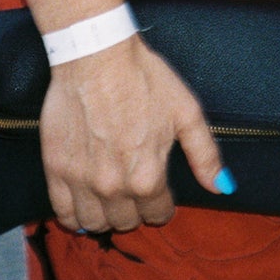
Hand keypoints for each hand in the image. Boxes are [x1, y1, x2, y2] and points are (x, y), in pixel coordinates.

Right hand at [40, 33, 225, 233]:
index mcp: (149, 176)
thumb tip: (223, 187)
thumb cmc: (144, 78)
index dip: (163, 205)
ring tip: (110, 198)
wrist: (97, 55)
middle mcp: (114, 186)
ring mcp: (82, 180)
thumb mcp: (186, 112)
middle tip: (135, 189)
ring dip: (106, 216)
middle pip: (127, 222)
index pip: (159, 214)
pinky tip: (83, 204)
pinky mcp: (56, 169)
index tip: (160, 193)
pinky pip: (63, 213)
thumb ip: (205, 155)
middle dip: (136, 210)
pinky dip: (74, 216)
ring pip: (95, 224)